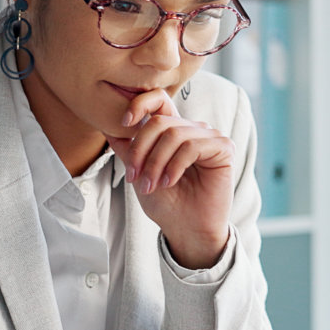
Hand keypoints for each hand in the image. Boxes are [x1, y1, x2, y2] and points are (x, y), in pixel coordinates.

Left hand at [105, 89, 235, 268]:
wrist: (186, 229)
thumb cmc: (165, 203)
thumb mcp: (138, 173)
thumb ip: (127, 149)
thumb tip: (106, 126)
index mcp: (172, 130)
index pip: (159, 99)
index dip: (140, 104)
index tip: (124, 123)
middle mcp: (192, 129)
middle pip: (160, 122)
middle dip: (141, 150)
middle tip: (134, 176)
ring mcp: (209, 137)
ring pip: (174, 135)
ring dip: (156, 163)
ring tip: (151, 185)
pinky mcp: (223, 148)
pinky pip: (192, 146)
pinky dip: (175, 165)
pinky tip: (169, 182)